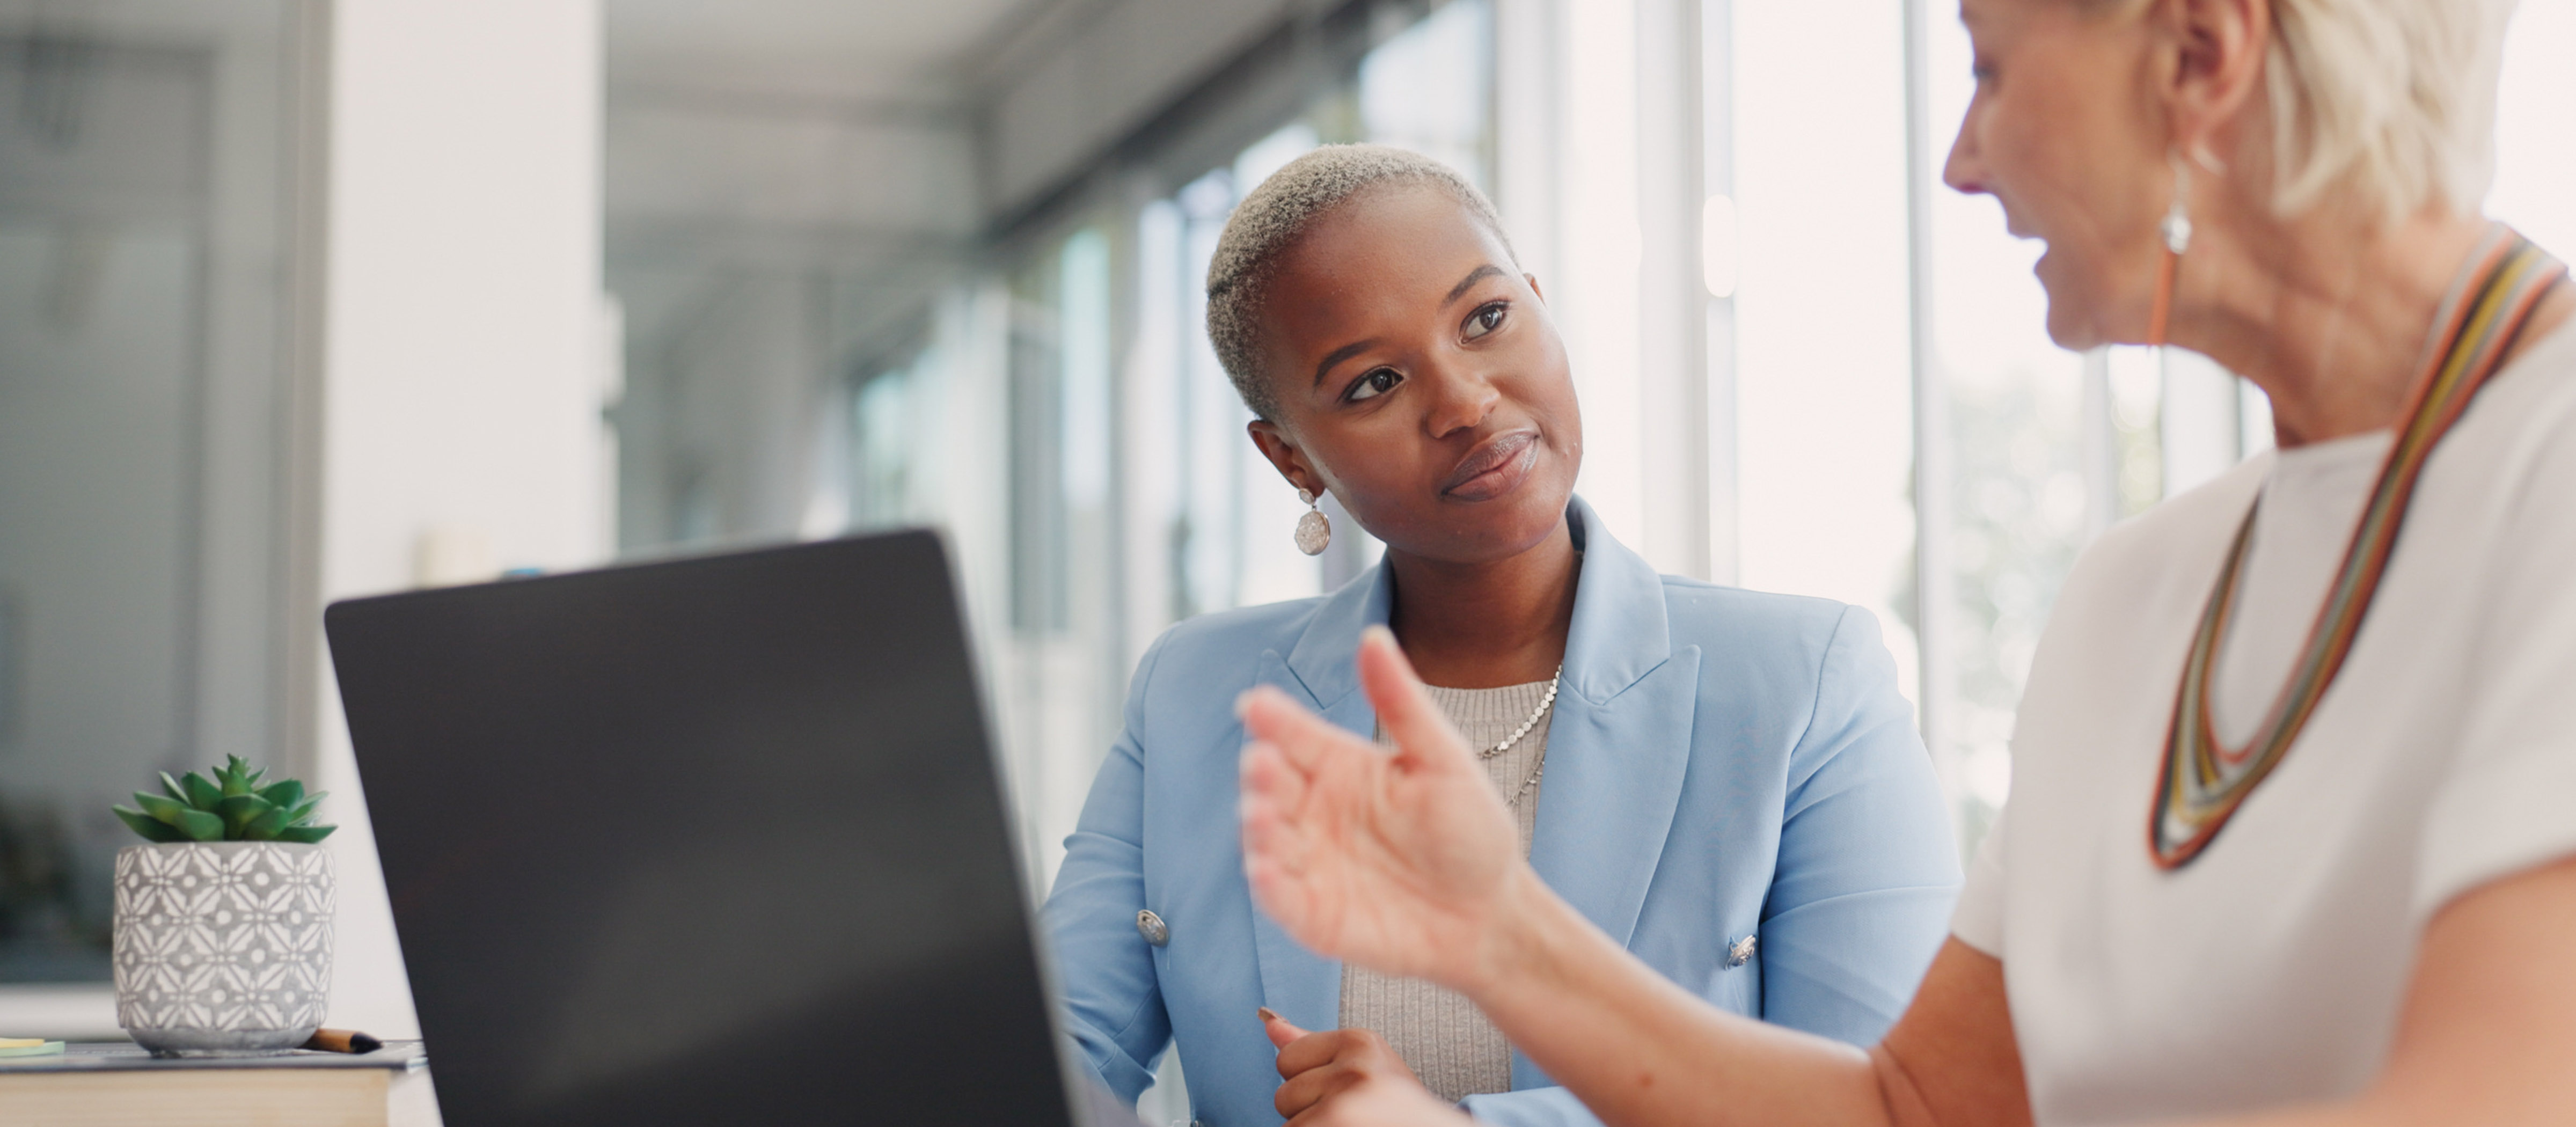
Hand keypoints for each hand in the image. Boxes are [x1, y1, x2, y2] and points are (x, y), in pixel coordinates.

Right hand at [1238, 626, 1529, 991]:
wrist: (1491, 914)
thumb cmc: (1471, 831)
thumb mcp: (1444, 759)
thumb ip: (1402, 703)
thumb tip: (1372, 636)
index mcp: (1340, 765)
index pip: (1295, 734)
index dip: (1272, 719)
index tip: (1255, 704)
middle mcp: (1314, 809)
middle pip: (1271, 784)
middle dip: (1262, 774)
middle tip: (1263, 762)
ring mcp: (1309, 861)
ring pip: (1265, 838)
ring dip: (1258, 826)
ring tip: (1262, 812)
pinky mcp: (1311, 913)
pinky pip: (1279, 897)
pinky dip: (1267, 884)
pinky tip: (1264, 868)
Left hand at [1261, 1007, 1470, 1126]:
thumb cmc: (1395, 1109)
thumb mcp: (1363, 1066)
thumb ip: (1312, 1046)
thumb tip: (1269, 1023)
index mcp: (1360, 1041)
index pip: (1286, 1058)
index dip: (1308, 1082)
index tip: (1345, 1093)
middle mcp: (1355, 1066)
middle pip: (1283, 1092)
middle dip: (1308, 1110)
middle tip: (1350, 1115)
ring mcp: (1346, 1101)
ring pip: (1289, 1121)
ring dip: (1312, 1126)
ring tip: (1349, 1124)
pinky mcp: (1337, 1122)